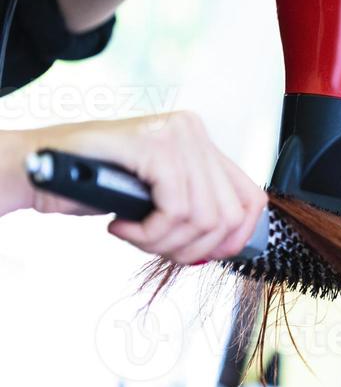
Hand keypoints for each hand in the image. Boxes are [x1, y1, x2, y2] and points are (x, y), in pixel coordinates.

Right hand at [2, 113, 266, 263]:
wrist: (43, 169)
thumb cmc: (96, 184)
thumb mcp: (158, 197)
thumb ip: (194, 209)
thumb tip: (229, 243)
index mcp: (201, 142)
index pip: (251, 197)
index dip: (237, 237)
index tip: (207, 255)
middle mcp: (193, 131)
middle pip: (229, 214)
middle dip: (190, 247)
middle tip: (154, 245)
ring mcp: (176, 134)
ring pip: (202, 216)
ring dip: (163, 242)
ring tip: (134, 234)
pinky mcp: (155, 146)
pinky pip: (175, 210)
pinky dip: (148, 233)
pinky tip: (122, 226)